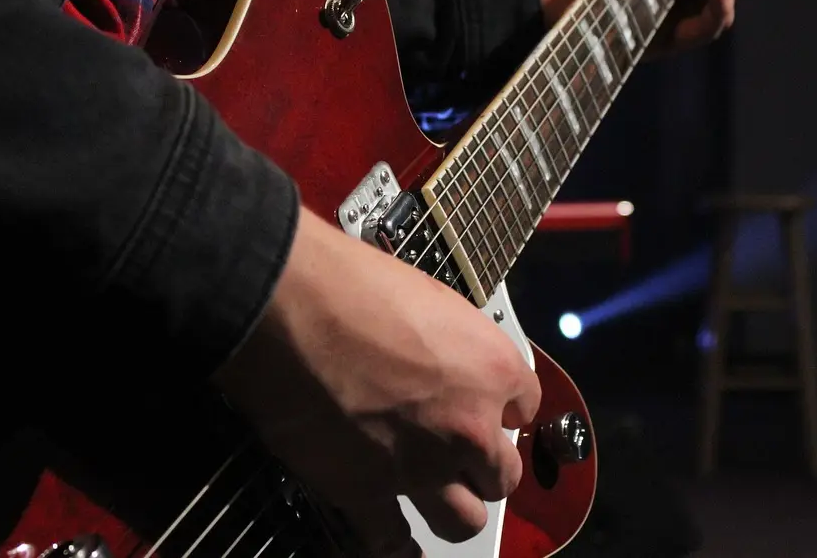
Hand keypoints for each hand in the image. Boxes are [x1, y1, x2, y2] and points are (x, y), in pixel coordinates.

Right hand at [214, 206, 540, 556]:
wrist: (290, 306)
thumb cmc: (350, 283)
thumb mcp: (429, 297)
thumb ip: (450, 345)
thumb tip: (438, 359)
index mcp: (492, 369)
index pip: (526, 405)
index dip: (503, 407)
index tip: (487, 407)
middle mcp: (469, 426)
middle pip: (502, 473)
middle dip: (484, 464)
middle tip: (460, 452)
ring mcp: (421, 467)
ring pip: (465, 520)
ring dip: (454, 507)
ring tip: (436, 494)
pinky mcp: (367, 492)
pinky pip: (392, 540)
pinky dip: (395, 543)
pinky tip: (397, 541)